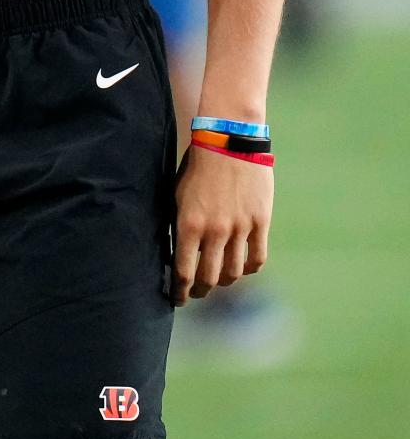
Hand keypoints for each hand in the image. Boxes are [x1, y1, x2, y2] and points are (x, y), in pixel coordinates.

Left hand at [171, 142, 271, 306]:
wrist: (228, 140)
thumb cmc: (197, 165)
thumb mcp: (179, 195)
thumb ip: (181, 224)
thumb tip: (179, 251)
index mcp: (189, 224)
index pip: (184, 272)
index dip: (180, 291)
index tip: (177, 299)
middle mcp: (215, 231)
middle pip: (209, 278)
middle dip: (201, 290)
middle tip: (197, 292)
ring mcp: (240, 228)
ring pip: (234, 272)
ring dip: (224, 281)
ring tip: (218, 280)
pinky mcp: (260, 222)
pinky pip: (257, 258)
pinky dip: (249, 268)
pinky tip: (242, 267)